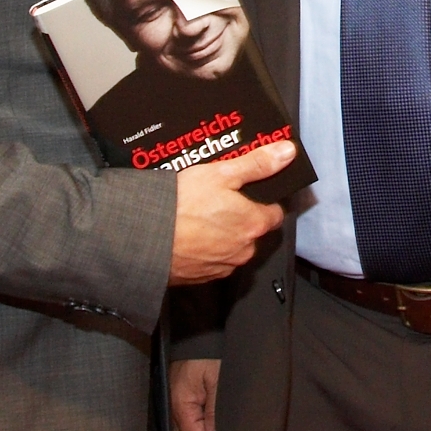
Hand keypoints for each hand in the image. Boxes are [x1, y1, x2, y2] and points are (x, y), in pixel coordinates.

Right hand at [169, 141, 295, 284]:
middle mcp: (244, 250)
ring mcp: (222, 267)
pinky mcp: (201, 279)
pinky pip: (210, 262)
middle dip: (239, 218)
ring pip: (231, 248)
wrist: (144, 237)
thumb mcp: (221, 173)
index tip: (247, 193)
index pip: (274, 213)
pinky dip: (203, 251)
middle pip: (252, 232)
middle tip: (216, 200)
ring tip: (197, 217)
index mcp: (254, 224)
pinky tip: (187, 235)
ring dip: (221, 236)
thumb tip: (287, 152)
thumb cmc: (182, 204)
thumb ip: (257, 163)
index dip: (263, 200)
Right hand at [171, 358, 220, 430]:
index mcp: (181, 405)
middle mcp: (177, 408)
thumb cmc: (210, 353)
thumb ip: (214, 412)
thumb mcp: (218, 381)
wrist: (201, 333)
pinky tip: (219, 424)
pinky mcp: (186, 399)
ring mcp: (180, 403)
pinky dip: (207, 425)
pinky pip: (195, 420)